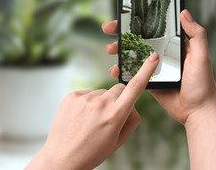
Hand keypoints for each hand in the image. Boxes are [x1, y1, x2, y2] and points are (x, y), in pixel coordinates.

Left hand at [26, 53, 158, 169]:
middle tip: (109, 116)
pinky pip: (88, 93)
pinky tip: (82, 117)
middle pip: (119, 89)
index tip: (153, 57)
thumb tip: (132, 105)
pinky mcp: (72, 96)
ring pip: (103, 92)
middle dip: (119, 98)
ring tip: (91, 121)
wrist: (62, 158)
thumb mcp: (119, 140)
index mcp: (115, 115)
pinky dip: (88, 102)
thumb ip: (131, 120)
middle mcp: (101, 103)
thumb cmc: (92, 152)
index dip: (147, 70)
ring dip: (102, 102)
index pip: (136, 87)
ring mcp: (85, 98)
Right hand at [102, 9, 215, 124]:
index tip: (123, 16)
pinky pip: (132, 74)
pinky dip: (121, 71)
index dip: (138, 21)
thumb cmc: (203, 83)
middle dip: (121, 33)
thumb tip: (184, 12)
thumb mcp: (201, 56)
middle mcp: (162, 54)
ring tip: (110, 50)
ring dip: (119, 51)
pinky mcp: (148, 82)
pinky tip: (114, 70)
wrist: (197, 111)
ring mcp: (154, 68)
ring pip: (132, 55)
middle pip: (138, 39)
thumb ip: (196, 35)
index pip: (153, 28)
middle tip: (108, 29)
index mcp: (173, 45)